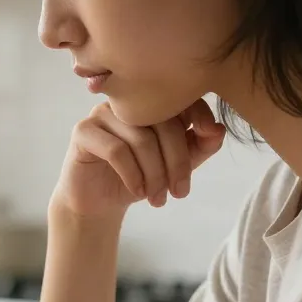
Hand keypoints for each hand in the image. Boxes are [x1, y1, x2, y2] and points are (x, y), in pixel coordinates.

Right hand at [53, 98, 226, 218]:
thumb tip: (218, 130)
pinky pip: (115, 150)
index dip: (199, 115)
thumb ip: (199, 146)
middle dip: (176, 162)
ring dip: (154, 174)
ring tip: (157, 198)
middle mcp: (125, 103)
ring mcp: (101, 114)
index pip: (179, 99)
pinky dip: (132, 175)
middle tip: (179, 192)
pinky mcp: (83, 132)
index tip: (209, 136)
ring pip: (140, 139)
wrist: (98, 203)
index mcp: (149, 103)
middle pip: (162, 123)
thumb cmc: (137, 178)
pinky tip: (137, 191)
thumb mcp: (175, 165)